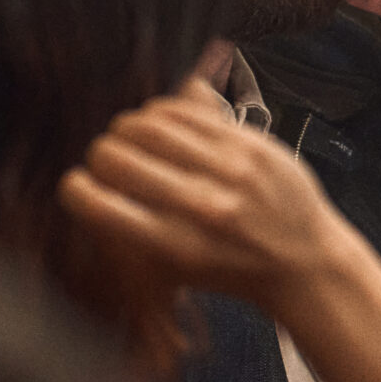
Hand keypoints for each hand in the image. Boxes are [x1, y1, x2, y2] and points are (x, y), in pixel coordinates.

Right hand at [57, 79, 354, 313]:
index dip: (75, 190)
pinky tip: (159, 124)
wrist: (305, 262)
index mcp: (175, 247)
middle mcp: (203, 208)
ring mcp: (231, 172)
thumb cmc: (228, 269)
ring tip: (128, 139)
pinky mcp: (252, 145)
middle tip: (105, 161)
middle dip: (99, 156)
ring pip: (149, 126)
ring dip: (125, 129)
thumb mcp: (171, 270)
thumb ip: (126, 229)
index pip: (100, 206)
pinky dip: (161, 113)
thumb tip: (84, 182)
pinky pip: (188, 111)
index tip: (77, 186)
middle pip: (117, 159)